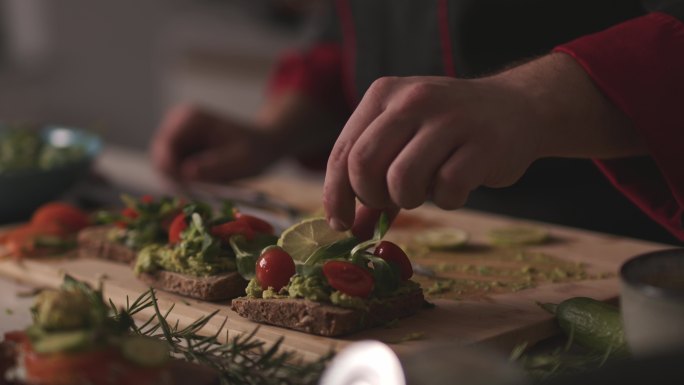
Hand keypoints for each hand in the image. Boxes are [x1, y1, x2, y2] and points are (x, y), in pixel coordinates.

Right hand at [151, 105, 280, 181]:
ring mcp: (177, 137)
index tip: (185, 191)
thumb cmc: (255, 150)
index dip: (170, 171)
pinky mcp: (180, 151)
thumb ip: (215, 166)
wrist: (264, 146)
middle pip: (159, 158)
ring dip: (180, 183)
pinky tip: (203, 188)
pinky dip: (185, 183)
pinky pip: (173, 172)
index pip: (164, 147)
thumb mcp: (241, 160)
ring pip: (164, 168)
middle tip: (195, 196)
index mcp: (190, 118)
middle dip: (174, 179)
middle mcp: (177, 124)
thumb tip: (187, 173)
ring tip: (204, 192)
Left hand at [324, 75, 540, 229]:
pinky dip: (448, 199)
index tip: (340, 223)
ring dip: (410, 199)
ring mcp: (450, 118)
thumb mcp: (405, 140)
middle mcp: (413, 99)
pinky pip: (447, 189)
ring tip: (427, 188)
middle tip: (390, 200)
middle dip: (370, 197)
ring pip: (402, 180)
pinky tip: (457, 185)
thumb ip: (374, 180)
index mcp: (384, 94)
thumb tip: (349, 230)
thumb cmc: (450, 129)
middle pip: (363, 166)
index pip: (343, 152)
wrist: (518, 108)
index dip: (335, 195)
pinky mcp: (483, 143)